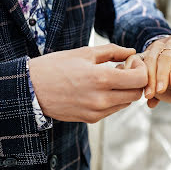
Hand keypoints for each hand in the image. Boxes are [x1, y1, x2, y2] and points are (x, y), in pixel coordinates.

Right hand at [28, 44, 147, 122]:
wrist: (30, 89)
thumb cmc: (55, 66)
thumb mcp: (84, 52)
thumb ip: (112, 51)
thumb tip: (131, 51)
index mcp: (101, 79)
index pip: (139, 80)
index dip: (141, 68)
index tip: (131, 61)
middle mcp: (102, 99)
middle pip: (136, 94)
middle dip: (136, 80)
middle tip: (123, 69)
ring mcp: (96, 111)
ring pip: (126, 103)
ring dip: (125, 90)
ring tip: (110, 77)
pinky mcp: (91, 119)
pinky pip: (113, 109)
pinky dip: (114, 98)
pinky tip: (100, 88)